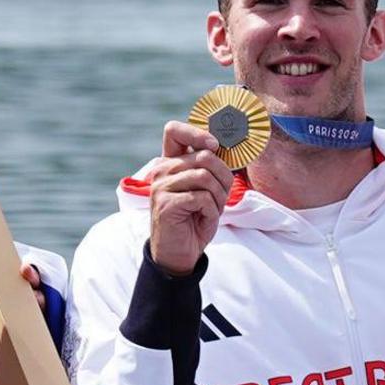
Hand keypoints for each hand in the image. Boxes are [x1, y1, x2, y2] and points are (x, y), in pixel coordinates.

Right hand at [140, 121, 234, 272]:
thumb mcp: (204, 190)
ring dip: (218, 197)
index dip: (197, 133)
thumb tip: (222, 148)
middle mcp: (161, 171)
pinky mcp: (166, 204)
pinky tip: (202, 219)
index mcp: (170, 163)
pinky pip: (201, 197)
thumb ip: (207, 168)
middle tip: (220, 197)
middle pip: (205, 156)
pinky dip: (211, 211)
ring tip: (212, 210)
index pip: (174, 130)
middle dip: (223, 178)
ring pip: (205, 176)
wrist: (178, 254)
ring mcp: (161, 187)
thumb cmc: (194, 220)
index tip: (214, 145)